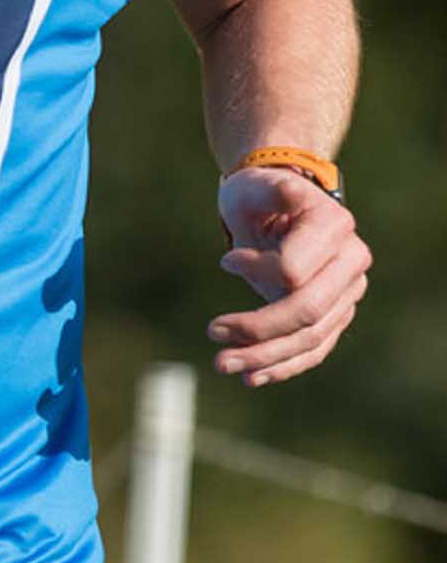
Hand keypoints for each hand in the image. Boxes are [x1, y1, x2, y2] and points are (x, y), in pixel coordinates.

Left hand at [211, 165, 369, 386]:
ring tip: (223, 364)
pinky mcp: (335, 314)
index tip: (225, 261)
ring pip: (310, 338)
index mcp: (334, 228)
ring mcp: (347, 293)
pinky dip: (284, 365)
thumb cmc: (260, 193)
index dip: (255, 270)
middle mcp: (350, 263)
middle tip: (212, 334)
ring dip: (265, 357)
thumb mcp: (255, 185)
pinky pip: (314, 348)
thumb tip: (288, 192)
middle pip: (307, 312)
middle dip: (259, 330)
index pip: (293, 270)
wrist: (278, 206)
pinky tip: (252, 377)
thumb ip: (271, 191)